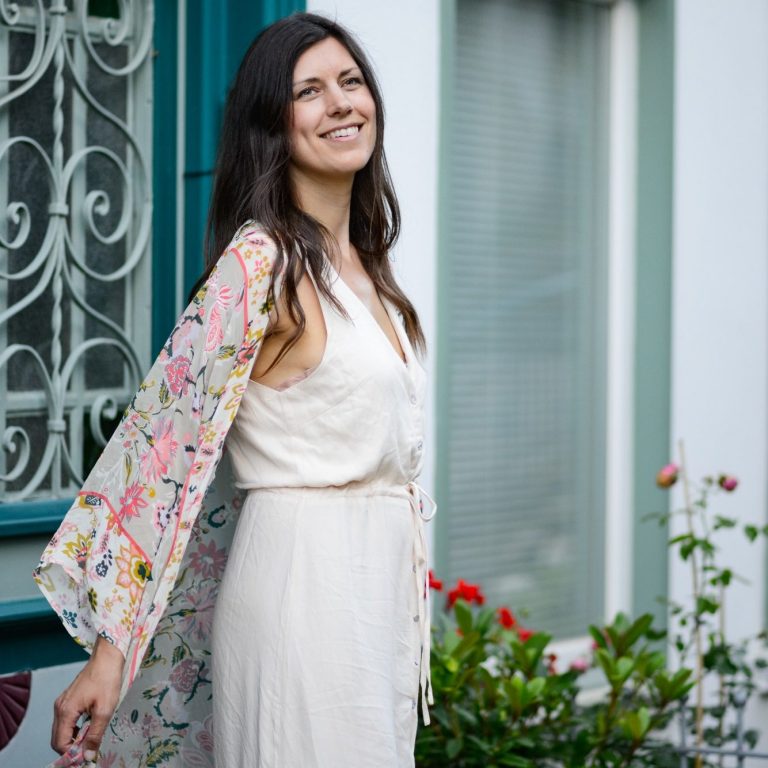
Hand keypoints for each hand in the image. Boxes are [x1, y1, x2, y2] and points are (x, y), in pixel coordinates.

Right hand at [51, 635, 124, 760]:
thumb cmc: (107, 679)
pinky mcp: (69, 698)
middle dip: (72, 747)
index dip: (71, 753)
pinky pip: (67, 720)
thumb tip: (87, 755)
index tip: (86, 756)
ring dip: (75, 737)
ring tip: (92, 737)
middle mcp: (59, 707)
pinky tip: (90, 725)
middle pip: (58, 738)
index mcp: (65, 711)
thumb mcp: (105, 710)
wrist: (108, 656)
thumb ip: (95, 734)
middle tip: (90, 749)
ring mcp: (63, 702)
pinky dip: (76, 727)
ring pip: (63, 729)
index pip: (60, 743)